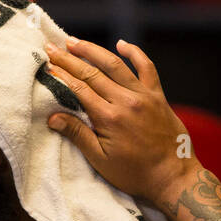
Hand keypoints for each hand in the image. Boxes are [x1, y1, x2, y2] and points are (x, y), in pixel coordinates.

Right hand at [44, 37, 198, 204]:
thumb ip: (78, 135)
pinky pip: (147, 68)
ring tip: (74, 42)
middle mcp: (126, 101)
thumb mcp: (101, 160)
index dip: (60, 75)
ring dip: (93, 51)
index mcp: (109, 118)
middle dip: (69, 59)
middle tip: (51, 47)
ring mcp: (144, 96)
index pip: (78, 89)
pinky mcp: (158, 96)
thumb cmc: (135, 174)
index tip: (46, 64)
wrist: (173, 177)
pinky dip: (135, 53)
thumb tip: (53, 117)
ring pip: (115, 65)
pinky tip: (122, 44)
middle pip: (92, 73)